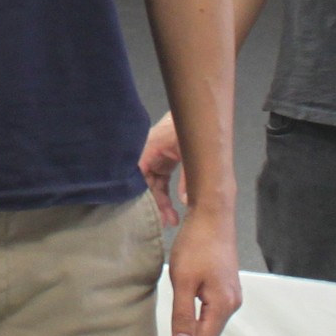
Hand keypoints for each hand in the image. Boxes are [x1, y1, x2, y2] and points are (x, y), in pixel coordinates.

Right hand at [139, 112, 184, 226]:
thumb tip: (185, 201)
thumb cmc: (189, 128)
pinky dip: (165, 196)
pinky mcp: (162, 162)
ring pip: (153, 186)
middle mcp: (147, 155)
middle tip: (164, 222)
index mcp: (147, 149)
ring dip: (161, 203)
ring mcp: (155, 159)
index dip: (138, 195)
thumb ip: (188, 177)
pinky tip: (173, 209)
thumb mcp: (189, 152)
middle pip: (144, 184)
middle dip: (154, 205)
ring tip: (172, 220)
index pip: (136, 176)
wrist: (199, 113)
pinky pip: (160, 182)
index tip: (146, 213)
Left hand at [153, 210, 242, 335]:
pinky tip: (181, 333)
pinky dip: (193, 329)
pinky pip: (209, 317)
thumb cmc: (197, 242)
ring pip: (207, 330)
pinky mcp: (224, 288)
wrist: (213, 214)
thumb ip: (183, 316)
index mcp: (223, 306)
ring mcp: (230, 296)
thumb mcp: (183, 280)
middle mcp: (231, 304)